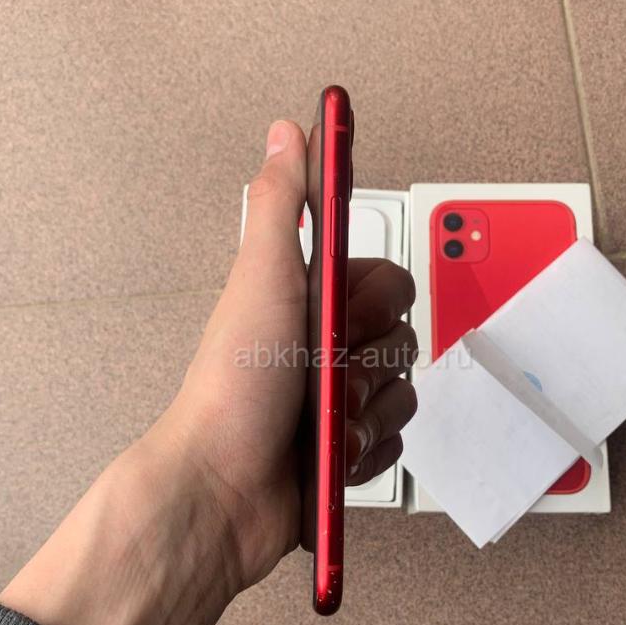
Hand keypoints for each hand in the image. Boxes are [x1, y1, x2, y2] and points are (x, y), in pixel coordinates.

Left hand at [0, 119, 417, 624]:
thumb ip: (284, 204)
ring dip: (367, 412)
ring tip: (322, 422)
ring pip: (404, 394)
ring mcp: (338, 405)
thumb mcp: (261, 280)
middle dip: (371, 360)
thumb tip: (289, 131)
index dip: (376, 297)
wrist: (221, 493)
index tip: (348, 314)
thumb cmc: (233, 388)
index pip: (384, 280)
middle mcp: (325, 352)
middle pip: (403, 338)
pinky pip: (396, 446)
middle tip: (327, 370)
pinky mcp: (349, 454)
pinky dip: (366, 453)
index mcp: (307, 305)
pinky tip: (330, 455)